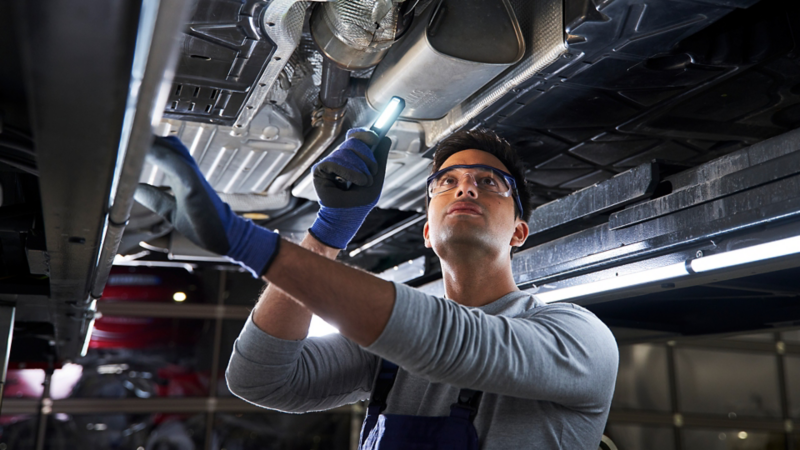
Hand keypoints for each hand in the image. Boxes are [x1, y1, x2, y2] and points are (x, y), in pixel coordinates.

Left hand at [134, 136, 279, 276]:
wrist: (222, 238)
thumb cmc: (201, 224)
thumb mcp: (172, 210)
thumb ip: (155, 198)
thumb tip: (134, 189)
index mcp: (181, 177)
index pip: (165, 152)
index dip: (149, 142)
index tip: (128, 135)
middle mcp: (188, 173)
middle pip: (169, 145)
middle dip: (150, 136)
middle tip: (129, 127)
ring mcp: (193, 179)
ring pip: (173, 151)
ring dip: (155, 142)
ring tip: (134, 132)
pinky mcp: (196, 188)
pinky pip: (179, 167)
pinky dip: (163, 157)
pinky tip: (149, 151)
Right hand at [309, 128, 390, 248]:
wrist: (346, 218)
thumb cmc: (360, 202)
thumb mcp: (376, 179)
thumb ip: (380, 159)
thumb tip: (387, 137)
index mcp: (351, 159)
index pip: (356, 138)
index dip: (365, 134)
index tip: (375, 138)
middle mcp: (339, 158)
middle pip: (353, 142)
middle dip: (367, 156)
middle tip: (373, 172)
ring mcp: (329, 162)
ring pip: (346, 152)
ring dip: (360, 168)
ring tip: (364, 182)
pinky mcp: (320, 169)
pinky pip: (335, 161)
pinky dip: (349, 172)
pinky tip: (354, 183)